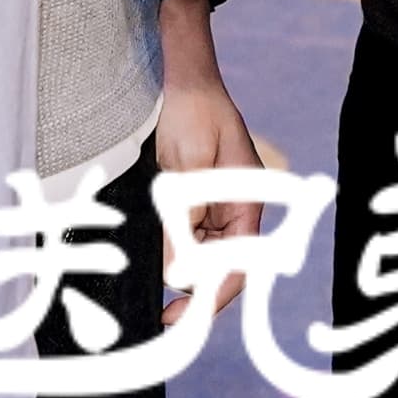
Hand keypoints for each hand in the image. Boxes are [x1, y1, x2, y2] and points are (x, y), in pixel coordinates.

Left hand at [153, 0, 271, 309]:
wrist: (183, 80)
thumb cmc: (194, 115)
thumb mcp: (186, 171)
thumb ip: (182, 222)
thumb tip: (174, 272)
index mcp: (246, 204)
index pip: (240, 264)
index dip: (215, 295)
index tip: (186, 316)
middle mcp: (235, 210)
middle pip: (221, 265)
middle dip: (194, 289)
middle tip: (161, 317)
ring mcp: (216, 205)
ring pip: (200, 255)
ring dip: (178, 269)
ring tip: (150, 294)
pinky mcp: (195, 199)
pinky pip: (186, 236)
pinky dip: (170, 249)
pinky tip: (150, 262)